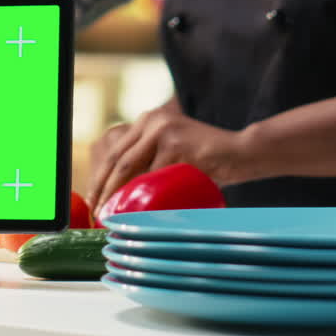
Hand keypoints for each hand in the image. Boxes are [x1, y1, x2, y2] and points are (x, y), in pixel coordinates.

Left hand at [85, 98, 245, 216]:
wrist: (242, 152)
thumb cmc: (207, 160)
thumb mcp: (172, 154)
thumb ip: (150, 162)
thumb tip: (120, 192)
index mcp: (148, 121)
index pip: (115, 151)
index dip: (100, 177)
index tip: (94, 199)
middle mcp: (151, 121)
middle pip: (116, 158)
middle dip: (101, 188)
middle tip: (97, 212)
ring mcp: (163, 130)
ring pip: (129, 167)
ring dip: (116, 193)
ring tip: (110, 214)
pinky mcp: (175, 143)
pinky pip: (152, 175)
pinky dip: (142, 195)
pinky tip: (136, 210)